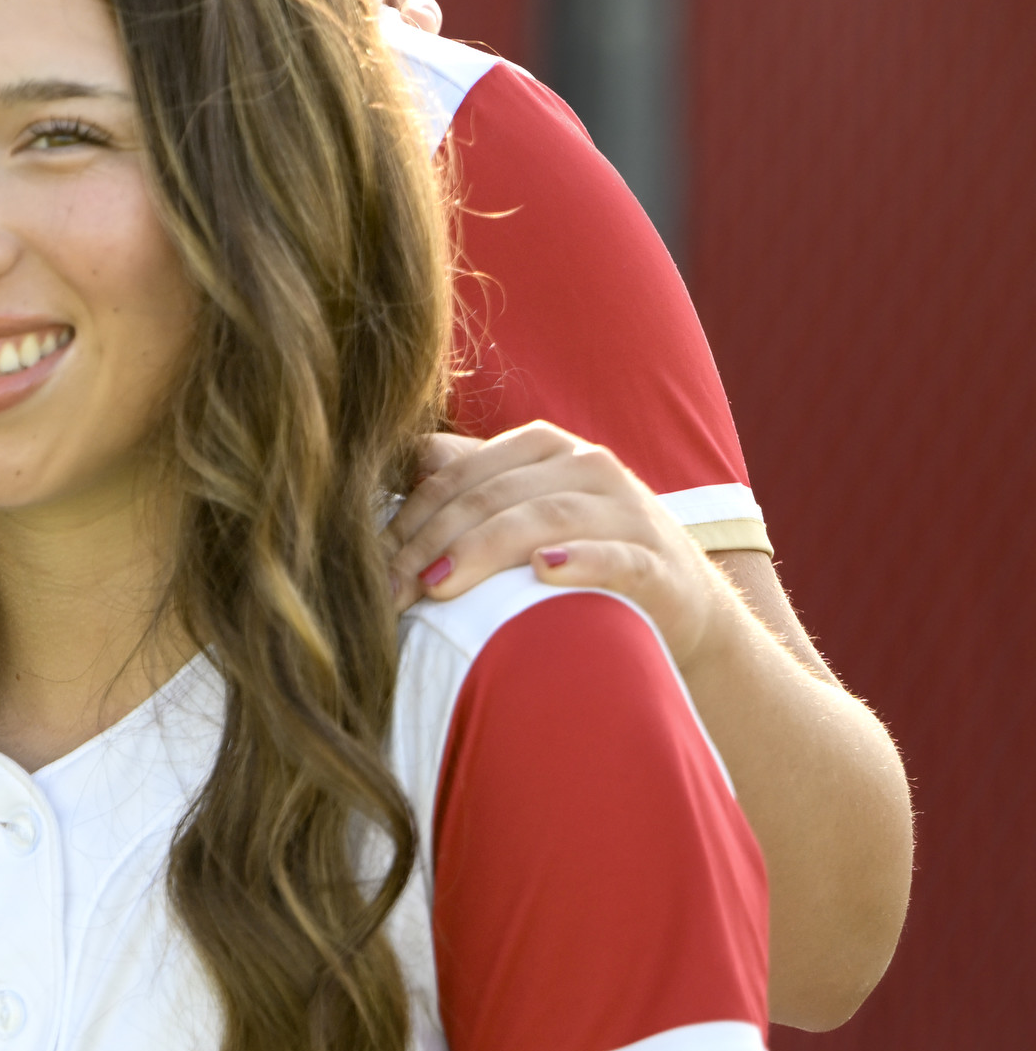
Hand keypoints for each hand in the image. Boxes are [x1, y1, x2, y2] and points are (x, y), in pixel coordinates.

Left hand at [390, 424, 726, 665]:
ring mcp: (627, 510)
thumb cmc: (578, 551)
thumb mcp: (522, 509)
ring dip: (484, 550)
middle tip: (391, 592)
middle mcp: (587, 466)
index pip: (457, 477)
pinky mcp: (657, 561)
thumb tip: (404, 463)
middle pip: (492, 497)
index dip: (408, 520)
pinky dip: (578, 560)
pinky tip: (541, 572)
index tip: (372, 567)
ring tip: (438, 585)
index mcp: (543, 447)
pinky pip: (616, 554)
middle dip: (431, 544)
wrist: (678, 602)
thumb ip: (468, 483)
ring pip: (544, 517)